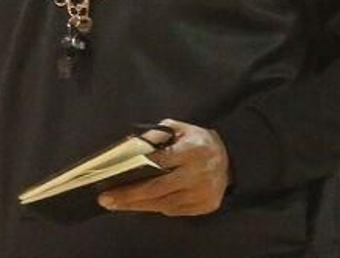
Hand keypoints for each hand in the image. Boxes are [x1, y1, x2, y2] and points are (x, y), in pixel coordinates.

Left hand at [99, 119, 230, 216]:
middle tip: (106, 200)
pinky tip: (142, 204)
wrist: (232, 159)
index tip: (113, 177)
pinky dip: (156, 207)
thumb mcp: (182, 129)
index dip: (134, 169)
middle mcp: (198, 172)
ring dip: (137, 205)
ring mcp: (202, 192)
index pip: (158, 161)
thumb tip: (132, 144)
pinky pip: (174, 210)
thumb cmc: (200, 142)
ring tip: (117, 204)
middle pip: (156, 188)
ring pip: (163, 203)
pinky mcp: (204, 205)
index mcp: (193, 149)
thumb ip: (158, 132)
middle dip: (129, 195)